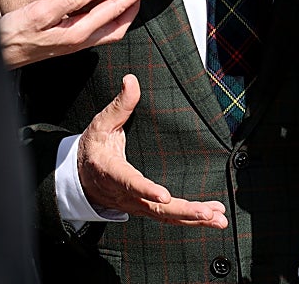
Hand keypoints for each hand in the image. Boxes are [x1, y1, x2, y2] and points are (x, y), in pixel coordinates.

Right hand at [0, 0, 155, 67]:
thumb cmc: (14, 34)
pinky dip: (109, 13)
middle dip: (136, 1)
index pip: (114, 9)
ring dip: (124, 8)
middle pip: (120, 21)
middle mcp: (81, 39)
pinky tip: (104, 2)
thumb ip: (66, 1)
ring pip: (111, 26)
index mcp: (77, 31)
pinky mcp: (70, 40)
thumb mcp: (38, 14)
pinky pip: (100, 27)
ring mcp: (77, 41)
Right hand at [77, 74, 228, 228]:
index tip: (164, 195)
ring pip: (165, 216)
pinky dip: (189, 218)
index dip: (145, 190)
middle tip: (207, 212)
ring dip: (193, 218)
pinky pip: (168, 217)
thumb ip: (120, 104)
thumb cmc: (93, 147)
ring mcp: (135, 204)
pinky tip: (210, 216)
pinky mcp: (144, 208)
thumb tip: (131, 80)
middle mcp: (124, 194)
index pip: (129, 182)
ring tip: (218, 218)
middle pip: (155, 208)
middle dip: (183, 210)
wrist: (80, 175)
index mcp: (111, 171)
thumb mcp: (101, 123)